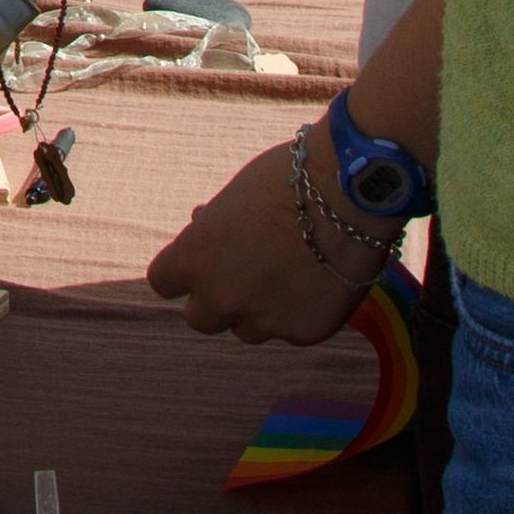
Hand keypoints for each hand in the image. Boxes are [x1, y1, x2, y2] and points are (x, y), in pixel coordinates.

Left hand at [145, 129, 385, 345]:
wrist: (349, 192)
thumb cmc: (287, 180)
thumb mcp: (233, 199)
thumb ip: (213, 228)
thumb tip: (202, 228)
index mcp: (193, 259)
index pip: (164, 282)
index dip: (183, 273)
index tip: (201, 264)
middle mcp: (220, 296)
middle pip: (200, 318)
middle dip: (217, 300)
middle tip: (243, 278)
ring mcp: (262, 320)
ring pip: (248, 329)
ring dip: (260, 310)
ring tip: (290, 273)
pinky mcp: (303, 333)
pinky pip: (292, 330)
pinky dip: (301, 312)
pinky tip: (321, 280)